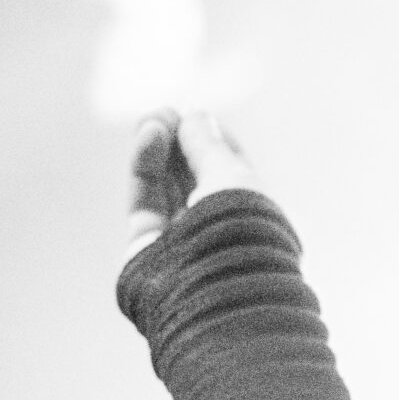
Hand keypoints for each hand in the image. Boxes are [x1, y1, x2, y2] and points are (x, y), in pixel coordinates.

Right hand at [123, 110, 266, 261]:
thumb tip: (196, 116)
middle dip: (180, 143)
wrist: (214, 287)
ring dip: (159, 148)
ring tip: (155, 117)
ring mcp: (181, 240)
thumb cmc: (240, 232)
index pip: (231, 174)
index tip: (199, 116)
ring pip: (165, 186)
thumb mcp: (232, 178)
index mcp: (253, 221)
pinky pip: (145, 197)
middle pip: (194, 178)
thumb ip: (209, 147)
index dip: (213, 143)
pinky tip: (150, 134)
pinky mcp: (146, 247)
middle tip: (167, 112)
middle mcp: (216, 232)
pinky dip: (144, 163)